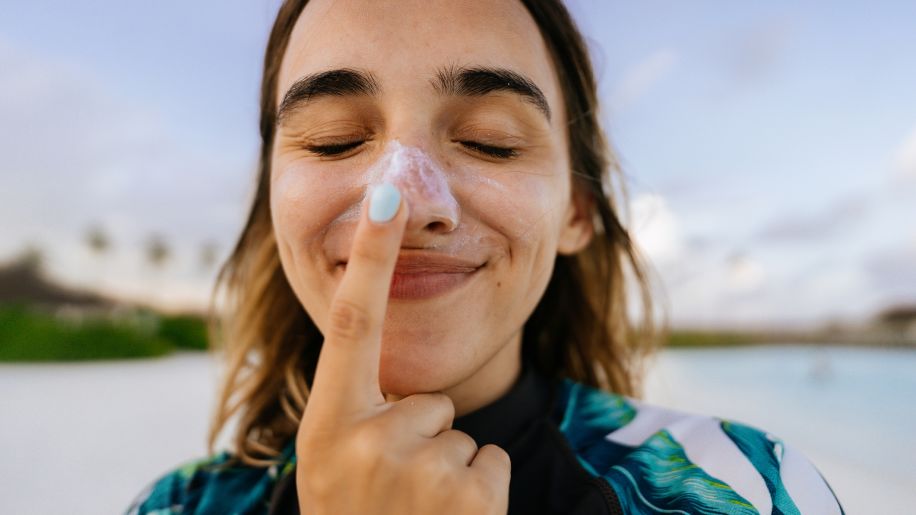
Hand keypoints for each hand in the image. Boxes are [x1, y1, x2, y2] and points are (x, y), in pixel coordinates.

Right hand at [296, 184, 510, 514]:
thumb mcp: (330, 465)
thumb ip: (355, 410)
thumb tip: (386, 362)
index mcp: (327, 425)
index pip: (351, 323)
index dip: (368, 256)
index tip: (386, 195)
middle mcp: (366, 441)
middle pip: (428, 398)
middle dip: (422, 437)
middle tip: (391, 491)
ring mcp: (420, 471)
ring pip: (459, 433)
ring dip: (446, 469)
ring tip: (413, 512)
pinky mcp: (471, 495)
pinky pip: (489, 460)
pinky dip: (476, 488)